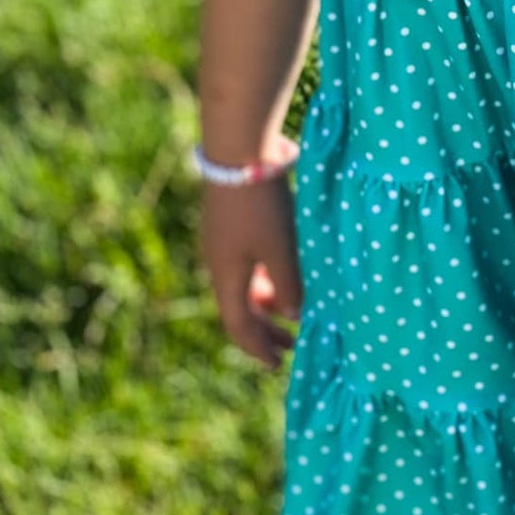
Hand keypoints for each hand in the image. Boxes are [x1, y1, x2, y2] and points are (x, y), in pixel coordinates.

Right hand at [200, 153, 304, 370]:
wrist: (239, 150)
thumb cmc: (261, 206)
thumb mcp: (280, 249)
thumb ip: (288, 285)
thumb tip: (294, 315)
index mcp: (226, 275)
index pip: (237, 325)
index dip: (257, 348)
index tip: (277, 364)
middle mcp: (219, 263)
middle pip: (240, 307)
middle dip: (265, 329)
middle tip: (290, 345)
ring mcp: (223, 241)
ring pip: (245, 284)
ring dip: (268, 302)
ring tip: (294, 309)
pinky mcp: (232, 222)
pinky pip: (248, 263)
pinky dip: (266, 277)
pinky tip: (285, 271)